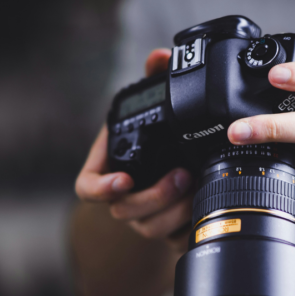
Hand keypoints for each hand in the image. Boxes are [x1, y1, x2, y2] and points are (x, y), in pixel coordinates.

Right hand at [75, 49, 192, 249]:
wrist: (174, 164)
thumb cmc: (156, 136)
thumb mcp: (153, 108)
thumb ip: (154, 81)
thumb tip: (160, 56)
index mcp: (110, 166)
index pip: (87, 188)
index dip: (100, 188)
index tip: (124, 180)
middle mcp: (123, 195)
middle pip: (124, 211)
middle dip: (154, 198)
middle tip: (182, 176)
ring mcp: (143, 215)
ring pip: (150, 228)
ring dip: (174, 212)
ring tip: (198, 189)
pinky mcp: (167, 228)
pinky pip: (172, 238)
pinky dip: (189, 227)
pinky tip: (206, 209)